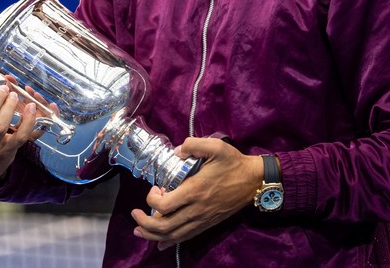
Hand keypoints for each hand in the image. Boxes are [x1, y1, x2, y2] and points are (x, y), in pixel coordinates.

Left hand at [130, 137, 262, 249]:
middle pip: (163, 226)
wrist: (254, 181)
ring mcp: (202, 219)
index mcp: (195, 191)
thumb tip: (177, 151)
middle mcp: (196, 210)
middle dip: (144, 223)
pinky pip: (185, 238)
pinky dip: (170, 242)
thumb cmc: (233, 163)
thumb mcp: (216, 146)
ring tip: (139, 231)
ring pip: (172, 235)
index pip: (164, 205)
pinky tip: (159, 243)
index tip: (154, 188)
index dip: (151, 199)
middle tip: (135, 213)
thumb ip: (193, 145)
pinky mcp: (207, 224)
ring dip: (152, 235)